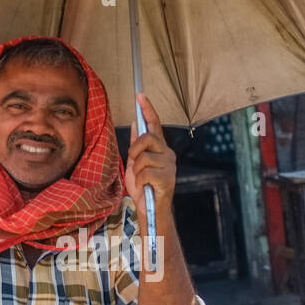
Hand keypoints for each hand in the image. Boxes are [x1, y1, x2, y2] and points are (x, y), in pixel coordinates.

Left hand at [125, 93, 175, 220]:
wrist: (151, 210)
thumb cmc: (144, 188)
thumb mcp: (136, 164)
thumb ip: (137, 145)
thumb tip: (136, 124)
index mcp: (160, 149)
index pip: (155, 125)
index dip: (147, 109)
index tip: (140, 95)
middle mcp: (168, 154)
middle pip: (147, 138)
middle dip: (135, 149)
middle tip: (134, 162)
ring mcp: (169, 166)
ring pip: (143, 157)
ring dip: (137, 170)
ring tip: (142, 180)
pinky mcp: (167, 178)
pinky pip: (145, 172)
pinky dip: (140, 181)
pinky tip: (145, 187)